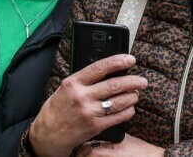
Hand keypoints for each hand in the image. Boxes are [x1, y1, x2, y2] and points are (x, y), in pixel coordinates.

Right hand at [28, 54, 147, 156]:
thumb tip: (107, 72)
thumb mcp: (65, 88)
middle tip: (142, 81)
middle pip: (114, 85)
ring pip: (120, 101)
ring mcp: (90, 112)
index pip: (99, 68)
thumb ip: (84, 80)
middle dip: (133, 81)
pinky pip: (119, 116)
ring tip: (135, 94)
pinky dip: (128, 111)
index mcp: (73, 83)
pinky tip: (129, 107)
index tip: (130, 59)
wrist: (50, 132)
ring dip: (132, 97)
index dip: (117, 62)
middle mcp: (82, 96)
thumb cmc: (58, 108)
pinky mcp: (96, 126)